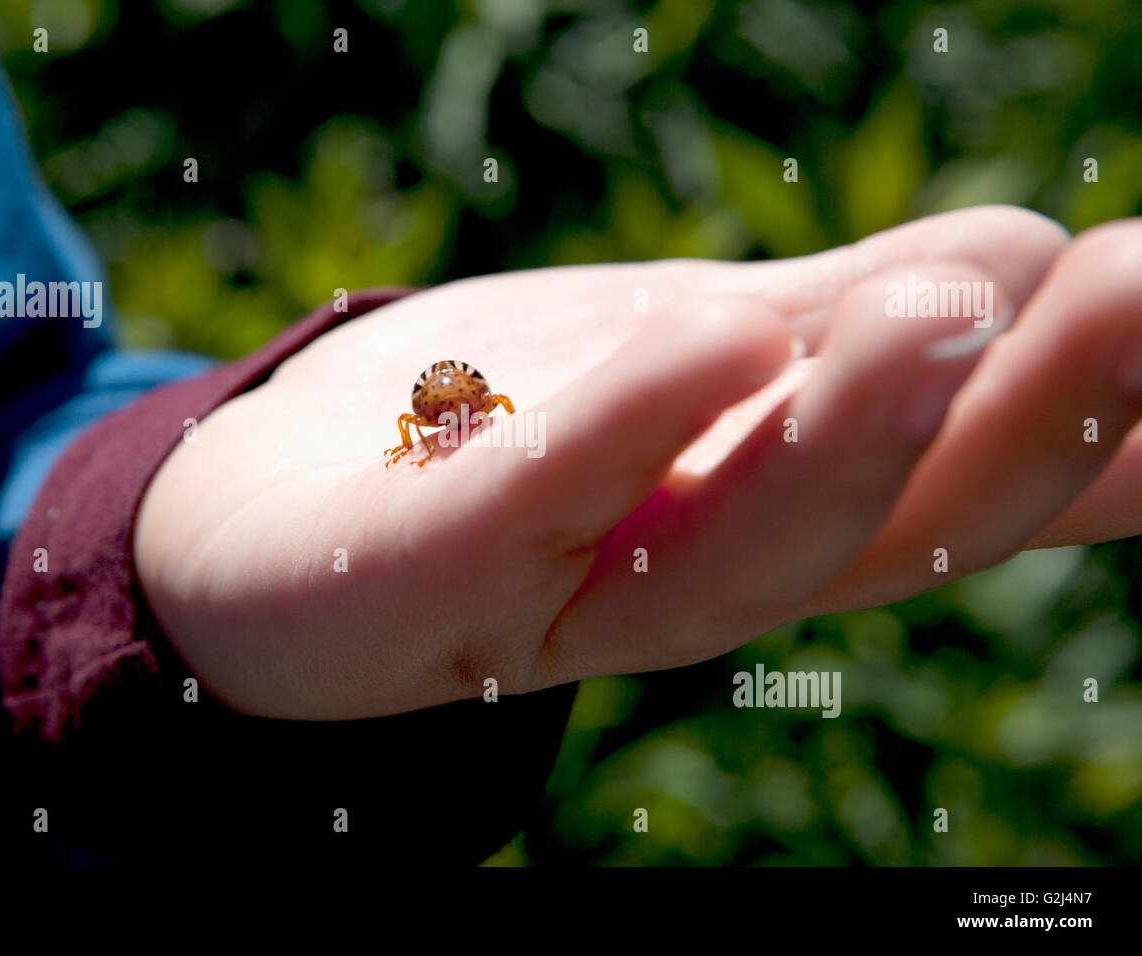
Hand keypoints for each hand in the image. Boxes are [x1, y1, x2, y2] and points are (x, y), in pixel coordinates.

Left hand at [133, 205, 1141, 718]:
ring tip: (939, 322)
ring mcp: (582, 590)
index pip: (991, 476)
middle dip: (1042, 414)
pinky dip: (625, 428)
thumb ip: (868, 330)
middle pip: (900, 520)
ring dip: (852, 436)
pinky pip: (537, 506)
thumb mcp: (724, 360)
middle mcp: (719, 567)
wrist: (299, 504)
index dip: (1117, 419)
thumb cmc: (534, 421)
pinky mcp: (444, 574)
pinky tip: (706, 336)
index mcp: (799, 508)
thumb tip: (1037, 271)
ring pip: (746, 548)